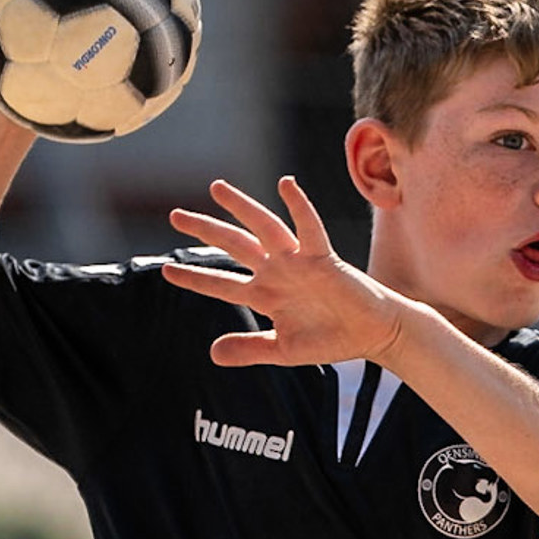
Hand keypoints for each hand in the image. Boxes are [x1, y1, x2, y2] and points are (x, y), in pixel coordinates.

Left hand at [165, 177, 412, 369]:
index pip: (222, 284)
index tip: (166, 270)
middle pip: (234, 245)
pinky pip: (309, 229)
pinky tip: (286, 185)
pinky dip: (299, 206)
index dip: (195, 277)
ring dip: (241, 207)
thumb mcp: (284, 351)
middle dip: (205, 230)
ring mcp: (298, 262)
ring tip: (216, 188)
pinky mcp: (324, 258)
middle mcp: (277, 272)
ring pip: (264, 228)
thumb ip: (250, 349)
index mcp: (265, 295)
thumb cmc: (332, 339)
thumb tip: (212, 354)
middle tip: (175, 216)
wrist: (372, 334)